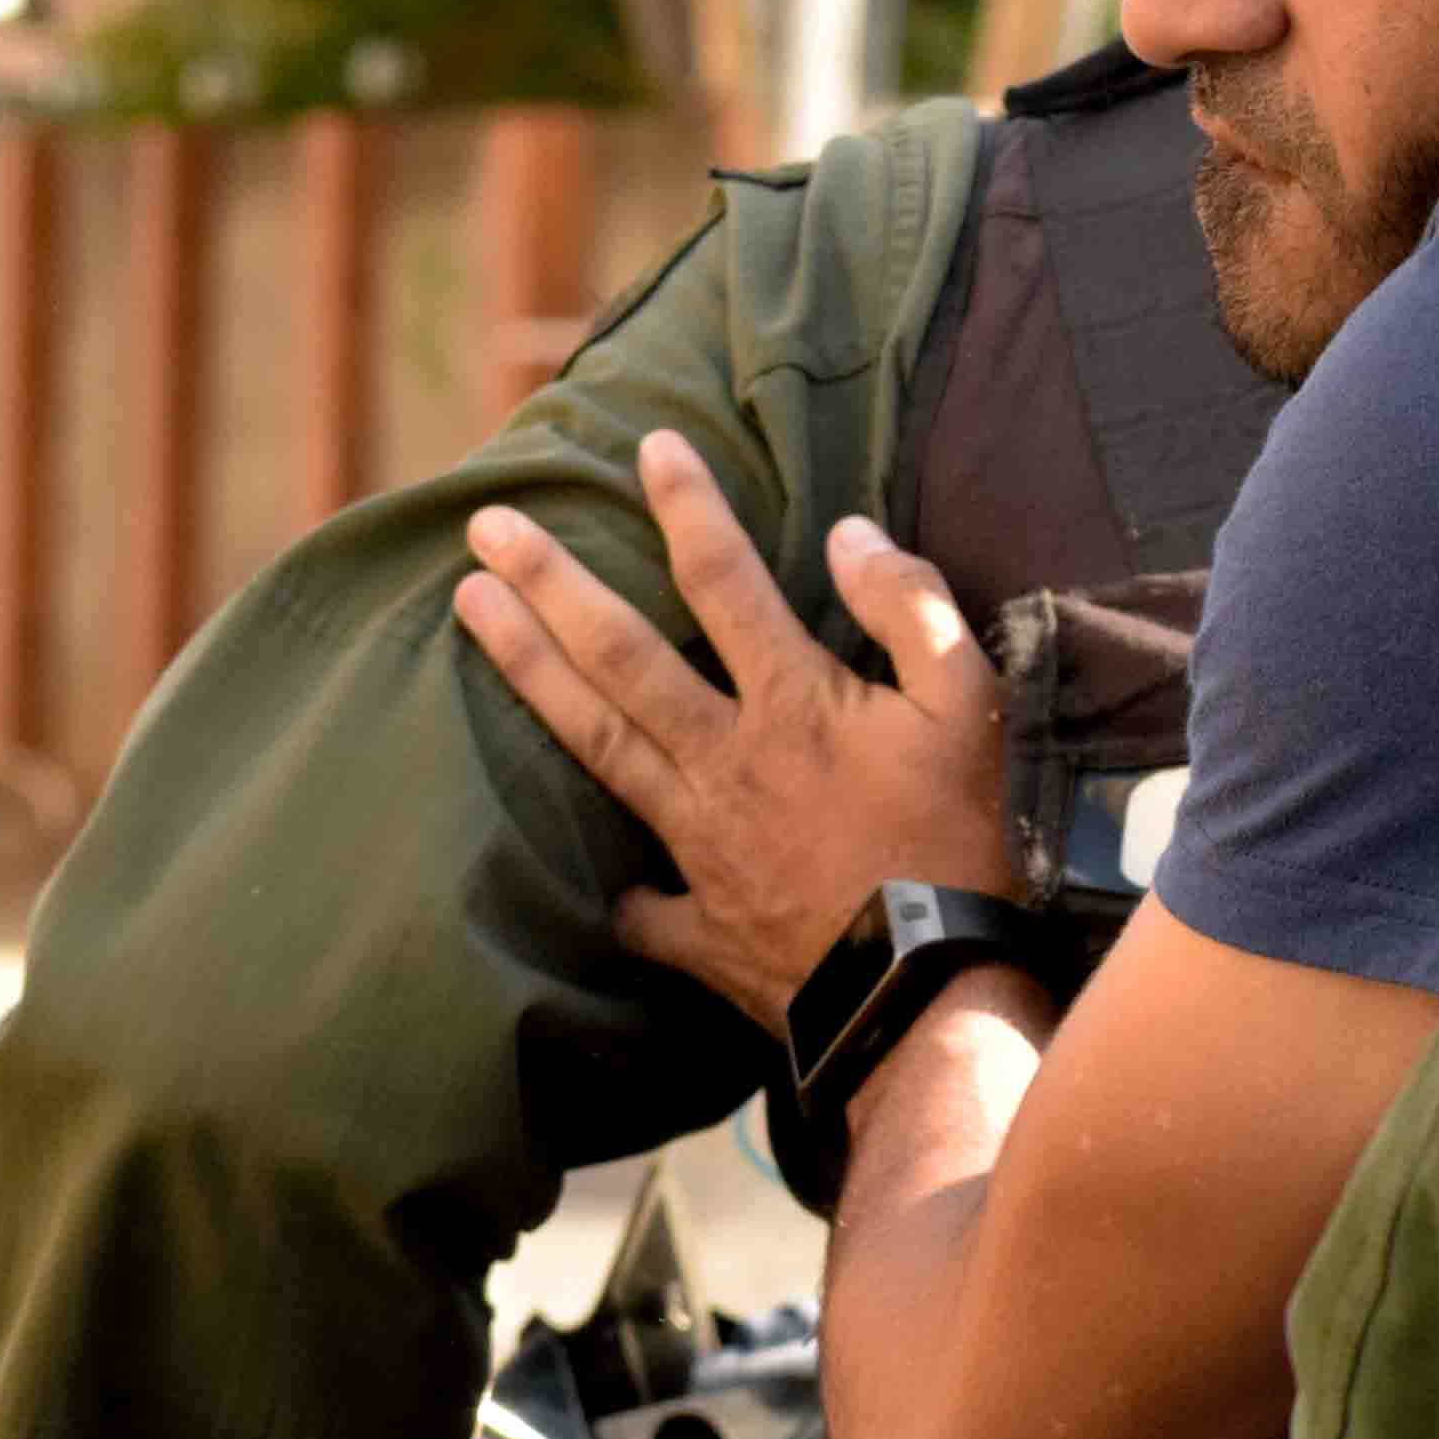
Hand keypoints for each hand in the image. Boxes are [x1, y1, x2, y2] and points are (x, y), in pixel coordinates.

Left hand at [455, 429, 1014, 1027]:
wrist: (935, 991)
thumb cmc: (962, 841)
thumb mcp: (970, 706)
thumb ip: (911, 609)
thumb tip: (848, 534)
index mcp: (791, 704)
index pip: (723, 580)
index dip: (686, 506)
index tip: (647, 447)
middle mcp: (724, 762)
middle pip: (618, 654)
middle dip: (550, 580)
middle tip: (485, 525)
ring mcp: (698, 846)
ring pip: (594, 744)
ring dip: (527, 672)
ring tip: (468, 613)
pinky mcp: (699, 927)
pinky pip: (639, 907)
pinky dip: (614, 890)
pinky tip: (590, 876)